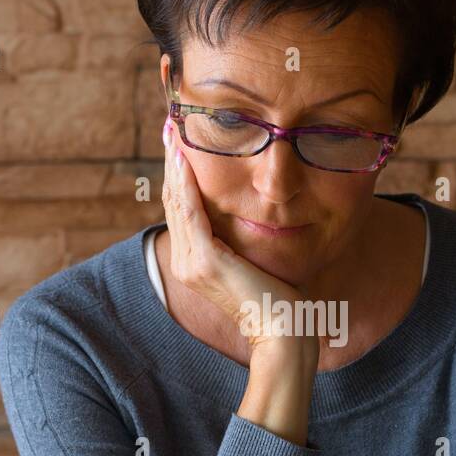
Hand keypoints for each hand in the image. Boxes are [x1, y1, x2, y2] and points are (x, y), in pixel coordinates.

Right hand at [160, 118, 319, 358]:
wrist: (284, 333)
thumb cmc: (282, 301)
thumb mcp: (259, 261)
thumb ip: (247, 240)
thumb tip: (258, 213)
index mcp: (195, 262)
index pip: (182, 208)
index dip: (178, 174)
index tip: (180, 140)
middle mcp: (185, 262)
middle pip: (173, 200)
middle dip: (172, 160)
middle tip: (172, 122)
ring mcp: (191, 263)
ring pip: (176, 201)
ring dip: (174, 163)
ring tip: (173, 129)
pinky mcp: (204, 262)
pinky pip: (190, 213)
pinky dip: (185, 183)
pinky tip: (184, 157)